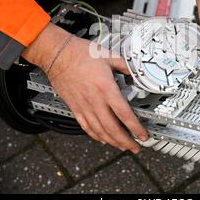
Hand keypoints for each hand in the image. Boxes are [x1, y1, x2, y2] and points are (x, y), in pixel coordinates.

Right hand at [22, 23, 147, 152]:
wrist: (58, 54)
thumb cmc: (80, 53)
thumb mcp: (109, 55)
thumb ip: (125, 65)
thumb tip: (135, 71)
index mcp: (106, 88)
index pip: (124, 114)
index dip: (135, 127)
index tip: (142, 134)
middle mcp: (95, 100)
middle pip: (112, 128)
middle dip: (126, 141)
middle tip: (135, 147)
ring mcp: (83, 106)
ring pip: (99, 131)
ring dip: (112, 141)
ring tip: (122, 147)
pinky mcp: (74, 107)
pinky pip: (86, 126)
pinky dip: (95, 135)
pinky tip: (102, 139)